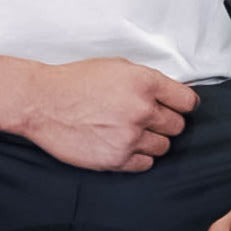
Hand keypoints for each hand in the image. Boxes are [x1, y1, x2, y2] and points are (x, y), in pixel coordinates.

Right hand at [23, 58, 198, 172]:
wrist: (43, 102)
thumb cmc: (76, 81)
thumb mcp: (117, 67)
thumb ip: (147, 81)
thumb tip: (171, 95)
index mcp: (144, 82)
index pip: (187, 101)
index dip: (182, 104)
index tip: (177, 107)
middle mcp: (142, 109)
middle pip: (177, 126)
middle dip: (165, 122)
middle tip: (145, 118)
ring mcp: (130, 136)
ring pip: (163, 147)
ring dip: (151, 140)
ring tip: (129, 131)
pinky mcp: (117, 159)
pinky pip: (145, 164)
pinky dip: (137, 156)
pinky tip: (121, 144)